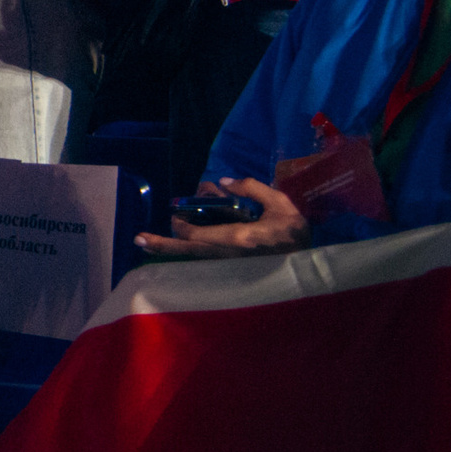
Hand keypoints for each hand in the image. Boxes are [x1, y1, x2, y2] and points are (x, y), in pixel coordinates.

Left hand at [132, 177, 311, 258]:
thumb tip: (225, 181)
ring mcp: (229, 266)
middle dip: (161, 245)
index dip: (182, 225)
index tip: (176, 215)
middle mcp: (228, 255)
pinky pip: (204, 260)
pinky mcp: (232, 270)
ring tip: (148, 243)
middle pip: (187, 251)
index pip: (198, 234)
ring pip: (193, 258)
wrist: (312, 267)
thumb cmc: (296, 234)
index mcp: (239, 238)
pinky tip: (180, 243)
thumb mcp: (281, 204)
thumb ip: (252, 188)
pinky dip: (189, 250)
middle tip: (138, 240)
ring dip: (173, 248)